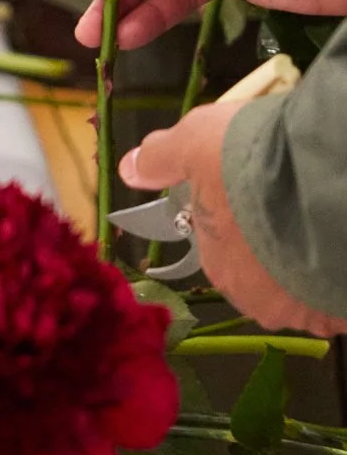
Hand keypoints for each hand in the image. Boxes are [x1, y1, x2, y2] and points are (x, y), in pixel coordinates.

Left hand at [119, 100, 346, 335]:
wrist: (323, 180)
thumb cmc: (249, 163)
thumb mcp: (195, 142)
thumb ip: (163, 158)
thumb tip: (129, 169)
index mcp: (219, 267)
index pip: (224, 250)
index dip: (241, 220)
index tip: (258, 194)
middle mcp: (258, 301)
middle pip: (264, 274)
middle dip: (274, 246)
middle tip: (291, 203)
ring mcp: (305, 310)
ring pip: (304, 287)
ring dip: (308, 261)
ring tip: (318, 219)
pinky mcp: (340, 312)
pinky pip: (336, 295)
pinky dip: (337, 274)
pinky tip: (339, 245)